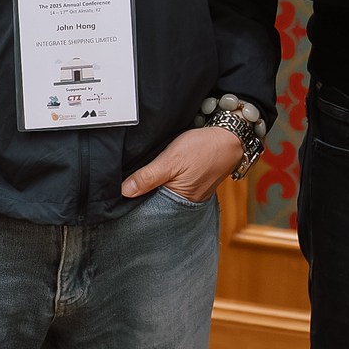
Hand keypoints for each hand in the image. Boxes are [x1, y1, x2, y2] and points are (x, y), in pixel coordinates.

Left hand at [121, 125, 244, 203]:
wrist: (229, 137)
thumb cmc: (203, 147)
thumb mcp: (171, 159)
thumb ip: (148, 176)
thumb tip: (124, 191)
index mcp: (179, 202)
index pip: (149, 210)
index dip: (133, 202)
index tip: (119, 194)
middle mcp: (185, 204)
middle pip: (155, 205)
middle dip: (141, 196)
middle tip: (126, 184)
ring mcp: (190, 196)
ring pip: (163, 197)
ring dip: (152, 189)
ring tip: (138, 180)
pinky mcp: (192, 187)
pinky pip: (172, 190)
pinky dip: (163, 184)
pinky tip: (156, 176)